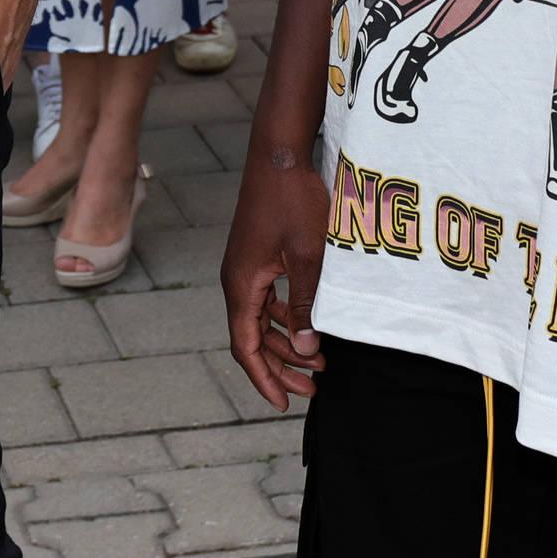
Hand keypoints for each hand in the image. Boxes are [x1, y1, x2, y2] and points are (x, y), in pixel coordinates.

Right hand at [221, 138, 330, 408]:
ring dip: (286, 342)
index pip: (245, 346)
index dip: (264, 378)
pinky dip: (285, 317)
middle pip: (252, 337)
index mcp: (241, 285)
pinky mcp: (257, 255)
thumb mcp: (308, 257)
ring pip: (260, 319)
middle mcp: (236, 280)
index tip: (285, 403)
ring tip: (320, 361)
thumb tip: (305, 350)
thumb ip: (306, 304)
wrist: (279, 154)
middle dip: (281, 366)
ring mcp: (245, 266)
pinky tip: (308, 322)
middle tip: (315, 387)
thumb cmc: (293, 201)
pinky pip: (266, 298)